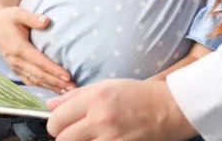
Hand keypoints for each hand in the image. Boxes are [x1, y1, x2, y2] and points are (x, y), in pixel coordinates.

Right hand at [0, 3, 75, 93]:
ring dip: (51, 87)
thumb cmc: (8, 17)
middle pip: (39, 75)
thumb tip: (46, 21)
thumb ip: (32, 18)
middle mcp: (16, 60)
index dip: (53, 70)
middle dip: (56, 83)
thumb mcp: (19, 13)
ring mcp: (15, 66)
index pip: (39, 62)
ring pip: (35, 80)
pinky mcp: (16, 68)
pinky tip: (53, 90)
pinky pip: (29, 80)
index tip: (67, 76)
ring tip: (67, 92)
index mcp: (18, 48)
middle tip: (73, 88)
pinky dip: (42, 86)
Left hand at [46, 79, 197, 140]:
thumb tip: (51, 105)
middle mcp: (101, 118)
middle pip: (62, 140)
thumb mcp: (106, 86)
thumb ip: (76, 96)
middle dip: (65, 138)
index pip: (56, 120)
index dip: (56, 125)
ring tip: (91, 137)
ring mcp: (111, 138)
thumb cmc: (138, 95)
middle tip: (75, 135)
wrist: (170, 108)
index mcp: (95, 98)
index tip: (62, 126)